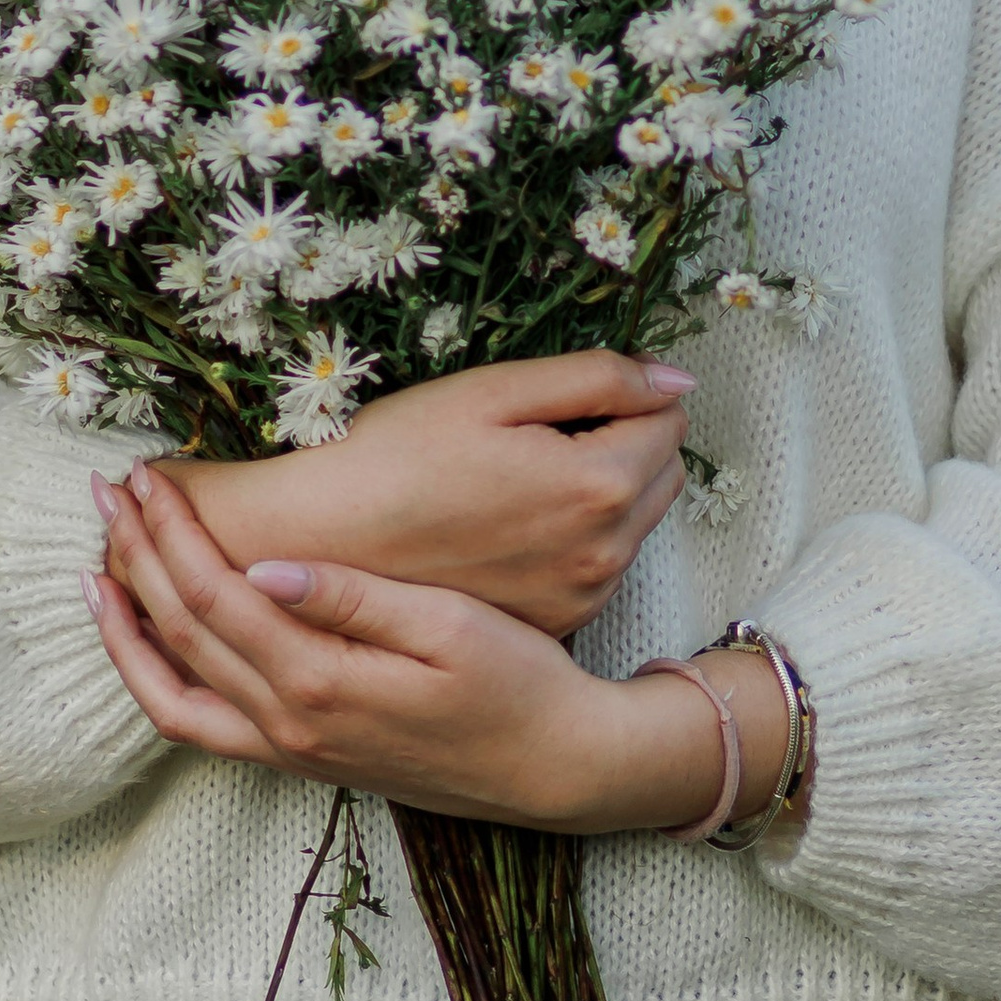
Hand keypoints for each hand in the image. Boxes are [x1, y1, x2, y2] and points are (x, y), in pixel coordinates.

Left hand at [84, 468, 729, 833]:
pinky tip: (146, 643)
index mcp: (322, 679)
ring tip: (97, 570)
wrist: (552, 768)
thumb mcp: (450, 624)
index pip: (215, 594)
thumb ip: (353, 598)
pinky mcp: (298, 761)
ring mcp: (288, 751)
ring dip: (127, 629)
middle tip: (104, 494)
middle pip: (180, 634)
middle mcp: (289, 725)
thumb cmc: (516, 683)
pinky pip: (199, 728)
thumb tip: (265, 565)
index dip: (170, 532)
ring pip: (172, 694)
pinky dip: (157, 684)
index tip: (144, 476)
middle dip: (135, 557)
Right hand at [150, 349, 695, 635]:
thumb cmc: (398, 454)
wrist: (324, 543)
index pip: (668, 420)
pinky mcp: (554, 622)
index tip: (563, 397)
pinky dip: (576, 538)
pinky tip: (512, 523)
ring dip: (603, 491)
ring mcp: (580, 597)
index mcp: (598, 485)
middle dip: (626, 441)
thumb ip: (598, 378)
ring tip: (519, 476)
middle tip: (542, 430)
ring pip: (634, 522)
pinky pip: (597, 566)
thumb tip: (676, 380)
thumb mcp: (494, 391)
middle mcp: (604, 554)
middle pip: (662, 473)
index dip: (624, 394)